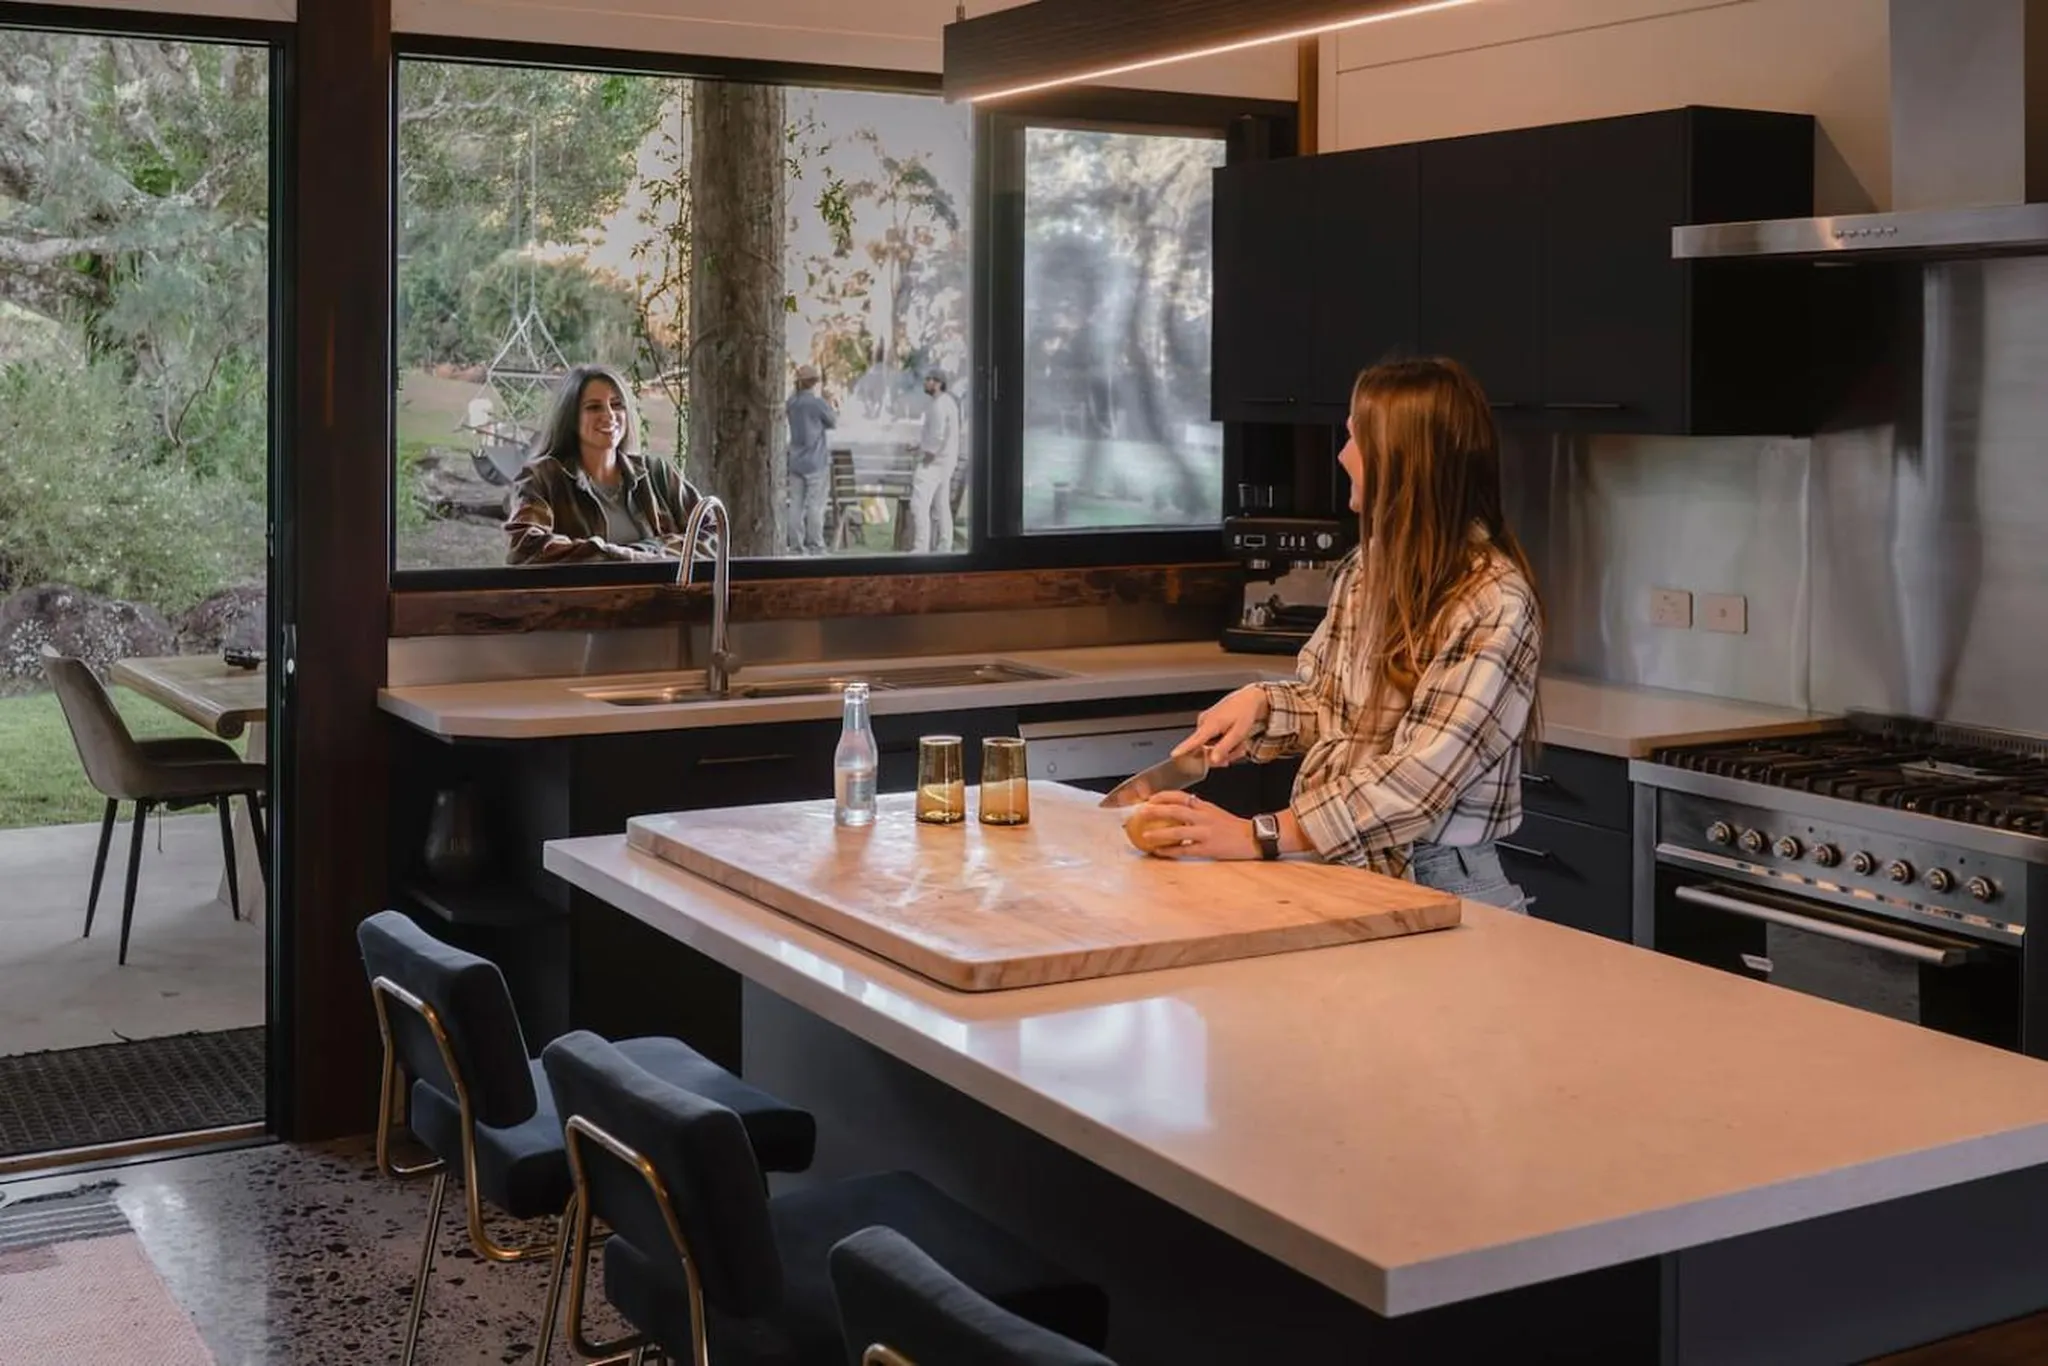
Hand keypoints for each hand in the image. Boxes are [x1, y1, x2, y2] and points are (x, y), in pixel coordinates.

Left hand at [1129, 792, 1257, 860]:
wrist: (1253, 838)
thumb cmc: (1233, 827)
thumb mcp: (1215, 812)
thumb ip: (1198, 810)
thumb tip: (1177, 809)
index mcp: (1205, 806)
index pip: (1181, 796)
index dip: (1163, 796)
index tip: (1150, 799)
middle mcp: (1204, 817)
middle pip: (1176, 810)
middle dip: (1156, 810)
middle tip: (1141, 813)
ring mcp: (1206, 832)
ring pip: (1177, 830)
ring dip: (1159, 833)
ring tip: (1145, 835)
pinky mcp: (1208, 848)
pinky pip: (1184, 849)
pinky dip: (1170, 851)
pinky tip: (1159, 852)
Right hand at [1174, 686, 1269, 766]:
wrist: (1248, 698)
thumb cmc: (1244, 712)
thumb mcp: (1239, 733)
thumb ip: (1224, 748)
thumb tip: (1212, 760)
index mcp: (1211, 724)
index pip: (1194, 740)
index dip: (1183, 749)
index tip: (1174, 755)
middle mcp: (1204, 722)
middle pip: (1205, 749)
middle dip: (1222, 754)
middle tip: (1238, 751)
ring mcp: (1205, 722)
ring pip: (1210, 746)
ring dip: (1225, 749)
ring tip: (1238, 742)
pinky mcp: (1207, 723)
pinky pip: (1211, 739)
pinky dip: (1222, 742)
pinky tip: (1232, 738)